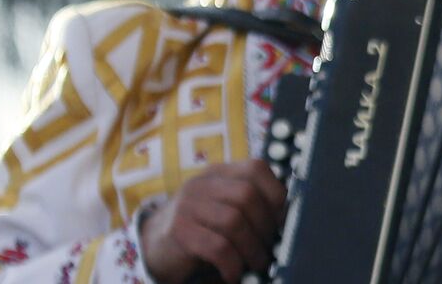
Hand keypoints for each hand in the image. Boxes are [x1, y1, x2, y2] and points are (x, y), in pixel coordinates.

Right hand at [140, 159, 286, 283]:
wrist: (154, 246)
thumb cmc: (201, 227)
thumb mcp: (223, 207)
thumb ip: (248, 204)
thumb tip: (288, 219)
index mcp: (218, 173)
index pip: (255, 168)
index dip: (275, 193)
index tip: (282, 218)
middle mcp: (202, 184)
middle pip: (247, 195)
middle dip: (266, 224)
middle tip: (270, 246)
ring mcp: (187, 206)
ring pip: (234, 221)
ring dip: (252, 247)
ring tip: (258, 263)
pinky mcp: (178, 232)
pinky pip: (217, 247)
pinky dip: (233, 264)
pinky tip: (234, 274)